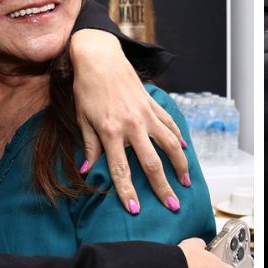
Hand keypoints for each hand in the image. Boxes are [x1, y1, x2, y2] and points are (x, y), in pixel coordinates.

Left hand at [69, 29, 190, 213]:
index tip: (136, 210)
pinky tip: (183, 150)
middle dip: (163, 187)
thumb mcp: (83, 118)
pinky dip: (178, 138)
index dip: (128, 192)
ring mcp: (146, 114)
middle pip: (151, 163)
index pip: (120, 169)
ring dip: (179, 165)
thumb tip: (87, 170)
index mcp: (110, 131)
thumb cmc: (86, 88)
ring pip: (169, 144)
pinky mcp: (153, 104)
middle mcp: (132, 125)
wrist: (100, 57)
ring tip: (185, 182)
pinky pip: (169, 124)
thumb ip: (89, 145)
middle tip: (172, 205)